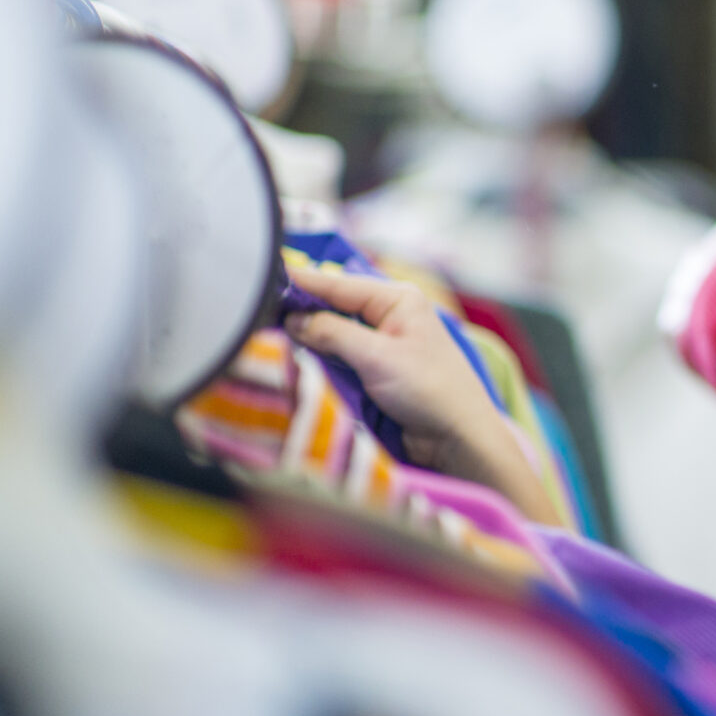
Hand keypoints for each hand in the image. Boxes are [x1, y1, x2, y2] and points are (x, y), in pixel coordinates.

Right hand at [284, 261, 562, 524]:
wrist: (457, 438)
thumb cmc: (430, 391)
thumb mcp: (378, 357)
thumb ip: (332, 334)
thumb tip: (293, 320)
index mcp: (398, 300)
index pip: (338, 284)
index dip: (300, 282)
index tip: (262, 276)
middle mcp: (389, 316)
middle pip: (332, 307)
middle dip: (300, 312)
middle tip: (257, 313)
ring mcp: (382, 344)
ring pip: (331, 333)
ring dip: (306, 338)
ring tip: (267, 333)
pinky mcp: (375, 370)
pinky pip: (338, 357)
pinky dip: (318, 358)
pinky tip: (293, 358)